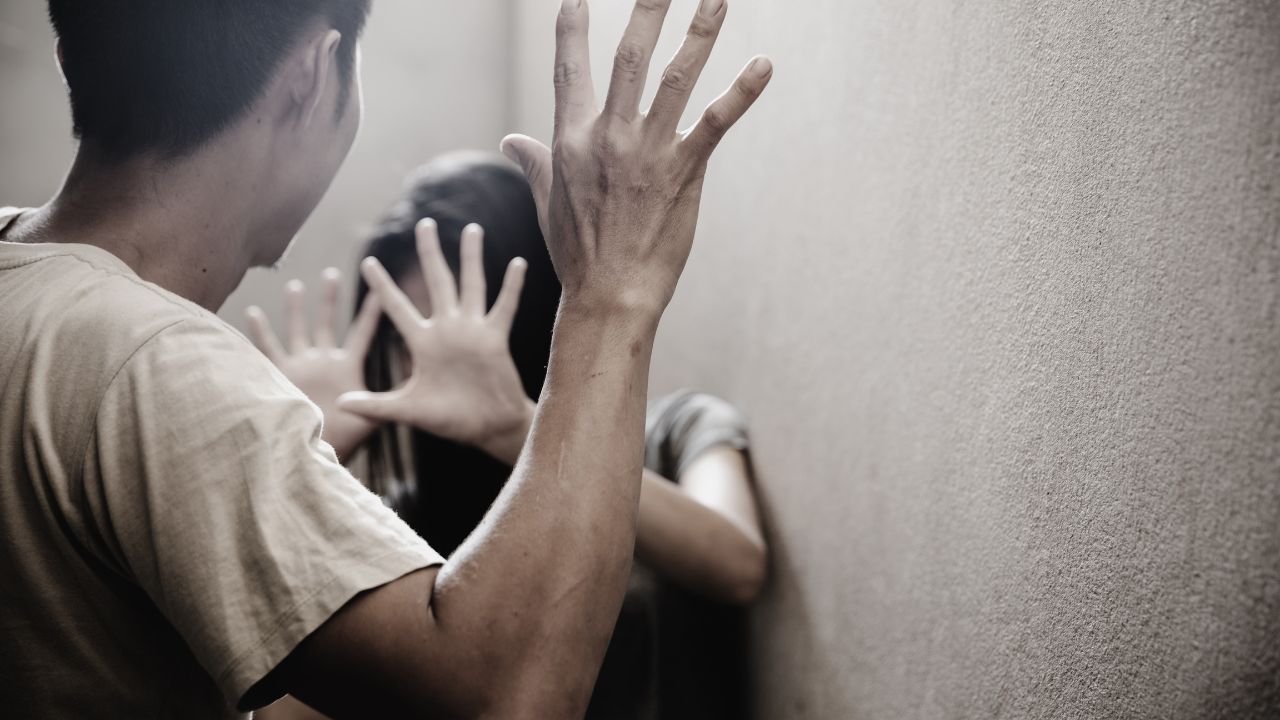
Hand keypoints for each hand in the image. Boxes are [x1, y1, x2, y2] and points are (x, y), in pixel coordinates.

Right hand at [246, 269, 381, 462]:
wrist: (316, 451)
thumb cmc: (346, 437)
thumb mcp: (374, 416)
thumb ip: (393, 399)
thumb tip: (420, 389)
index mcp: (346, 366)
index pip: (361, 332)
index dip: (370, 312)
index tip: (380, 289)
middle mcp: (323, 360)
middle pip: (327, 322)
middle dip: (329, 299)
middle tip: (332, 273)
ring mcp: (301, 365)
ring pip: (298, 330)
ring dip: (296, 309)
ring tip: (295, 285)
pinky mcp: (281, 375)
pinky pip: (268, 350)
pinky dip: (260, 332)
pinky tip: (252, 310)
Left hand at [337, 220, 534, 464]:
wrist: (486, 429)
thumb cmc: (449, 420)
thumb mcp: (408, 410)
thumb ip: (375, 405)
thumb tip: (338, 405)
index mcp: (422, 343)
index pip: (396, 307)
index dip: (382, 286)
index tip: (366, 261)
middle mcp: (446, 330)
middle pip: (436, 282)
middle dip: (429, 253)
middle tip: (424, 224)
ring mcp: (472, 331)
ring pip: (471, 285)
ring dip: (471, 258)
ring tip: (472, 229)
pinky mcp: (495, 339)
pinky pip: (503, 307)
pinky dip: (511, 286)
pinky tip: (517, 263)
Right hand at [501, 0, 772, 318]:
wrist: (610, 295)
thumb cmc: (578, 253)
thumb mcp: (547, 202)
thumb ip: (533, 162)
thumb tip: (511, 141)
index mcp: (570, 139)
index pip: (570, 68)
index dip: (571, 26)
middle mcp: (608, 136)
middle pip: (629, 56)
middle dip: (647, 9)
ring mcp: (647, 151)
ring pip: (676, 77)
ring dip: (700, 32)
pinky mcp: (683, 171)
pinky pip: (715, 122)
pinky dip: (741, 92)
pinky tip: (764, 66)